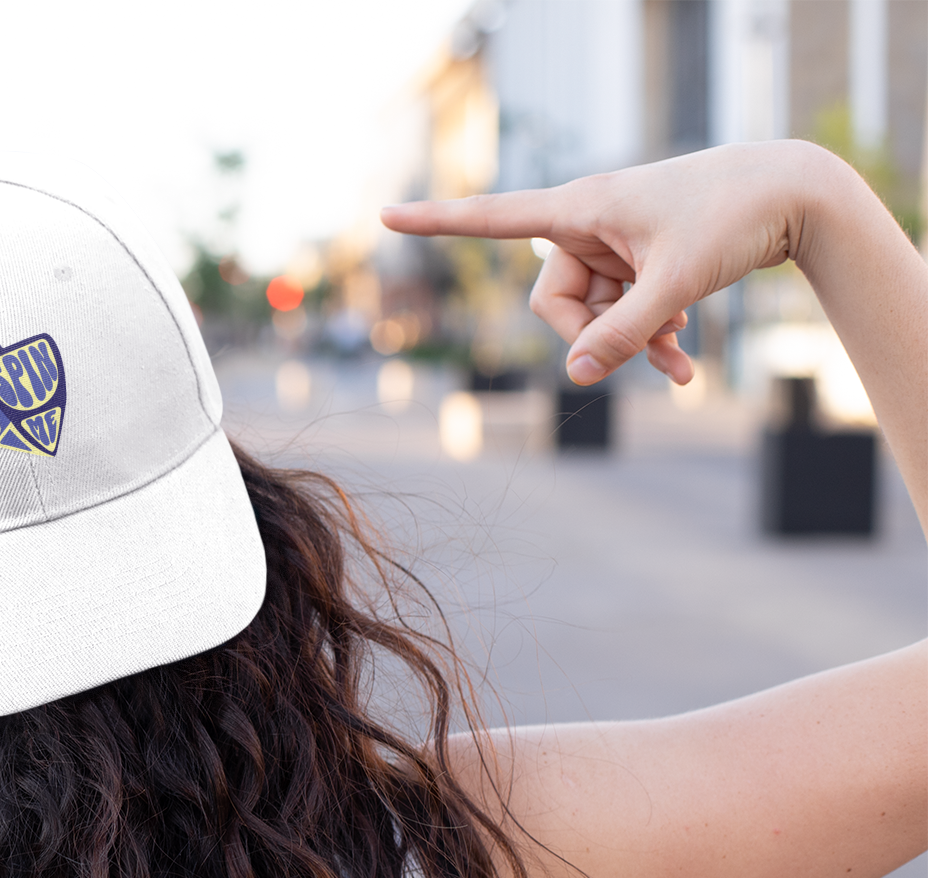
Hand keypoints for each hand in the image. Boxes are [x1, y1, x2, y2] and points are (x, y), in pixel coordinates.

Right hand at [380, 140, 843, 385]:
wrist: (796, 195)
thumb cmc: (733, 217)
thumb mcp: (674, 285)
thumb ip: (623, 335)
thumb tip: (576, 377)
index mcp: (580, 208)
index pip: (491, 217)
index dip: (436, 223)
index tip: (385, 214)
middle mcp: (587, 224)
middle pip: (554, 303)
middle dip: (594, 338)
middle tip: (643, 354)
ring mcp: (613, 245)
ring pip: (594, 316)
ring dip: (632, 345)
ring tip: (679, 365)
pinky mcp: (639, 260)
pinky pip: (623, 312)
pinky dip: (648, 338)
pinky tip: (683, 360)